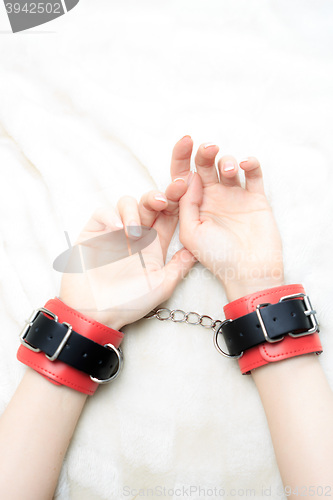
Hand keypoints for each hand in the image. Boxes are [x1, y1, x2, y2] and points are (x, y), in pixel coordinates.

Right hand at [59, 178, 194, 329]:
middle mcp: (136, 234)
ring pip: (127, 203)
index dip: (178, 202)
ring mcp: (115, 231)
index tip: (186, 192)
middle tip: (166, 198)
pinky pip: (102, 212)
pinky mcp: (94, 231)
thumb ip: (179, 266)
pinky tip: (118, 229)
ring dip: (135, 210)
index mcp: (154, 244)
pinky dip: (111, 216)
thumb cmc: (128, 304)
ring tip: (136, 231)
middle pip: (150, 204)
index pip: (169, 216)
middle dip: (160, 196)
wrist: (96, 314)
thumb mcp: (161, 285)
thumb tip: (197, 250)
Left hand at [170, 137, 283, 300]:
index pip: (184, 176)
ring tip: (228, 169)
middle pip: (206, 166)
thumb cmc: (217, 257)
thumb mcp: (191, 233)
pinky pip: (254, 174)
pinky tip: (246, 163)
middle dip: (204, 153)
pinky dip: (251, 163)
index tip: (185, 141)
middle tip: (208, 148)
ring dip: (226, 161)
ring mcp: (234, 196)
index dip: (182, 157)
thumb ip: (187, 204)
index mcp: (194, 205)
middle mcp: (213, 197)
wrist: (250, 272)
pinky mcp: (256, 198)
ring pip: (228, 166)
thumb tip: (191, 177)